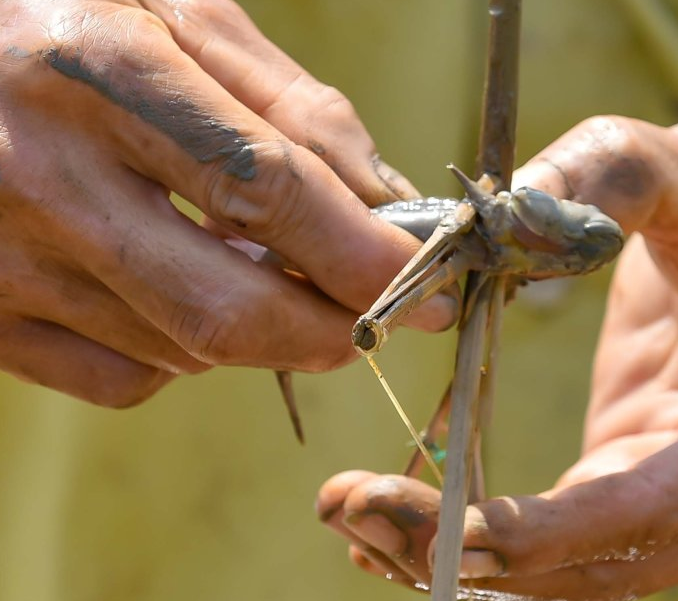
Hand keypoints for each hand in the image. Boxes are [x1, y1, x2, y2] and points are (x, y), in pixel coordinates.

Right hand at [0, 0, 452, 405]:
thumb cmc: (65, 14)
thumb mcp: (179, 15)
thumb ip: (292, 105)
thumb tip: (385, 204)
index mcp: (102, 73)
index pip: (268, 191)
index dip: (365, 255)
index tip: (428, 287)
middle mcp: (44, 176)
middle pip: (228, 308)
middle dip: (332, 331)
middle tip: (381, 319)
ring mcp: (5, 260)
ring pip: (184, 349)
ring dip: (259, 327)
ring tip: (263, 270)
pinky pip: (123, 378)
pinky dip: (183, 353)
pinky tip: (182, 291)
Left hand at [317, 109, 677, 599]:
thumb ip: (607, 180)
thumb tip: (492, 213)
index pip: (620, 524)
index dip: (497, 534)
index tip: (386, 506)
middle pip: (587, 572)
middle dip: (455, 555)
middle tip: (346, 511)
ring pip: (580, 574)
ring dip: (467, 563)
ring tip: (361, 523)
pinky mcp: (665, 480)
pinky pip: (580, 540)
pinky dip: (499, 545)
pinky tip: (422, 527)